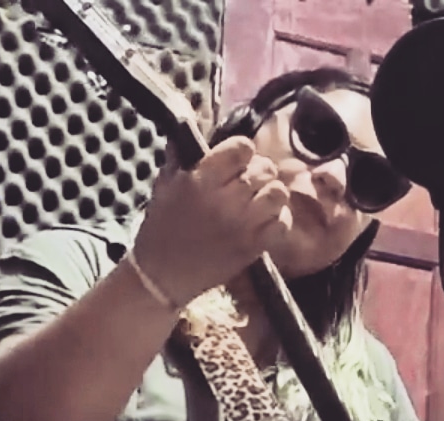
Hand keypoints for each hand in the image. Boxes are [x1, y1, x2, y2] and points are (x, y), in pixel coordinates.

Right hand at [132, 137, 290, 305]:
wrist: (162, 275)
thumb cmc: (161, 228)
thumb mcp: (164, 185)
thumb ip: (180, 155)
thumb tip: (190, 123)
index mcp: (202, 180)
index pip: (242, 148)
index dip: (242, 151)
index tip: (236, 161)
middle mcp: (225, 200)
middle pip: (264, 169)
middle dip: (260, 172)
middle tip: (250, 182)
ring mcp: (242, 225)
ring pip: (278, 194)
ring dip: (272, 193)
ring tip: (260, 200)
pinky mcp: (253, 248)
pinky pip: (282, 223)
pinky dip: (279, 219)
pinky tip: (265, 221)